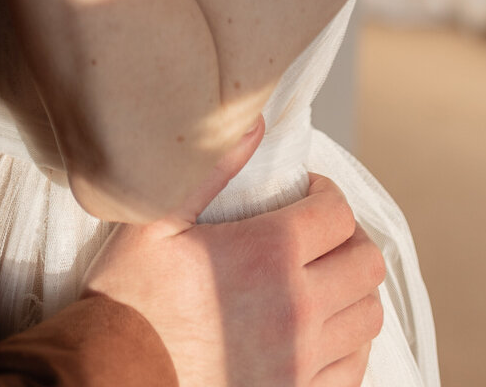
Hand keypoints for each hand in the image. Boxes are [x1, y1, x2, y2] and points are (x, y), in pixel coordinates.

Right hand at [83, 166, 384, 386]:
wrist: (116, 378)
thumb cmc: (130, 300)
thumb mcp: (156, 223)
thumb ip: (212, 171)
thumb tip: (254, 124)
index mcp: (268, 254)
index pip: (337, 213)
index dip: (325, 193)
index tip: (303, 193)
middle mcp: (298, 307)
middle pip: (365, 262)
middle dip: (347, 237)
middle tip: (318, 234)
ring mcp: (303, 359)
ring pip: (369, 315)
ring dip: (353, 289)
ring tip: (322, 278)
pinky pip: (355, 366)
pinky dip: (349, 342)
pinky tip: (322, 329)